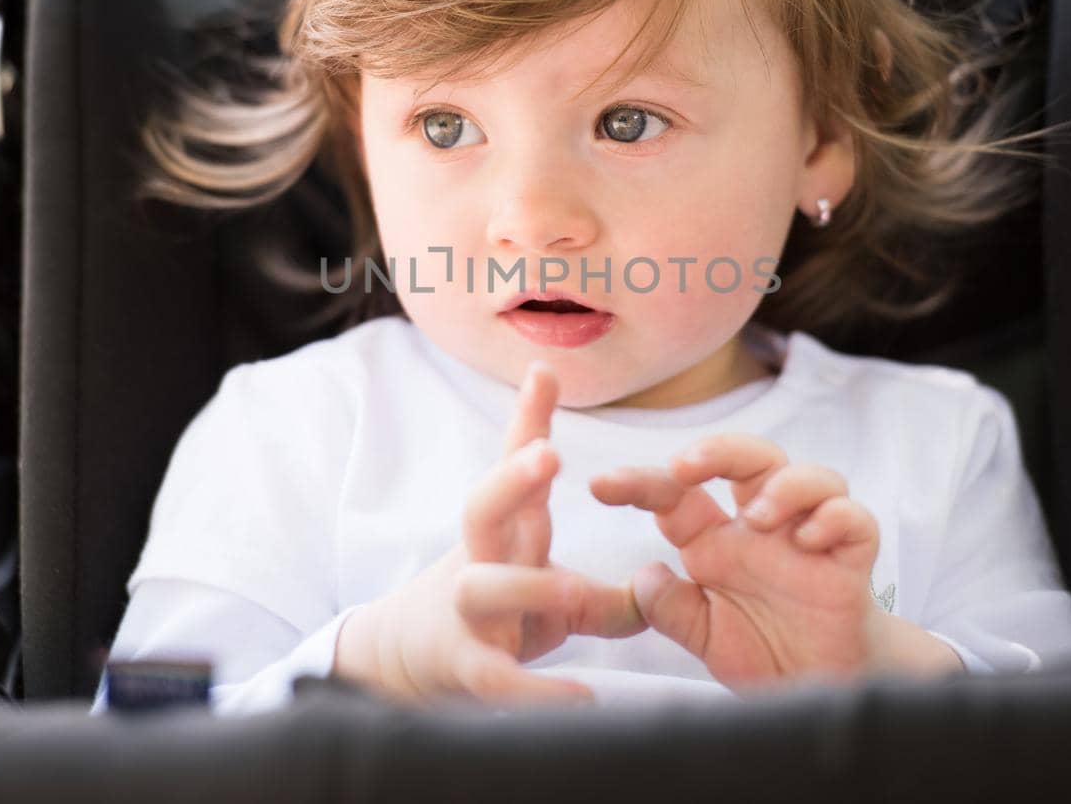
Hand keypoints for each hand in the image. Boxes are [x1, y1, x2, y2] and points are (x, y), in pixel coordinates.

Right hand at [335, 361, 644, 706]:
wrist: (411, 662)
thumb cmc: (495, 614)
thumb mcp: (548, 594)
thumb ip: (607, 595)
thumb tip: (659, 591)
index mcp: (505, 532)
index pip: (514, 466)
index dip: (528, 419)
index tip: (544, 371)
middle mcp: (480, 560)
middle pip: (482, 507)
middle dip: (511, 480)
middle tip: (545, 454)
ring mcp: (466, 612)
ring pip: (484, 587)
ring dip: (527, 585)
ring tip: (572, 588)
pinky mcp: (466, 666)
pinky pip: (498, 676)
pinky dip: (538, 690)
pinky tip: (581, 700)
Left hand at [589, 434, 884, 691]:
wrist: (822, 689)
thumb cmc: (763, 650)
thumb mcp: (704, 637)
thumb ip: (672, 610)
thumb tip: (643, 575)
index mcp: (718, 542)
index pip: (679, 494)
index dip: (640, 483)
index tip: (600, 485)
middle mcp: (762, 529)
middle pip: (749, 458)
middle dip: (718, 449)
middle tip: (685, 465)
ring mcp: (810, 538)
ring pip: (809, 475)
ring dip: (782, 485)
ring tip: (757, 518)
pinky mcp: (852, 559)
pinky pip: (855, 518)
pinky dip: (833, 518)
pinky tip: (810, 541)